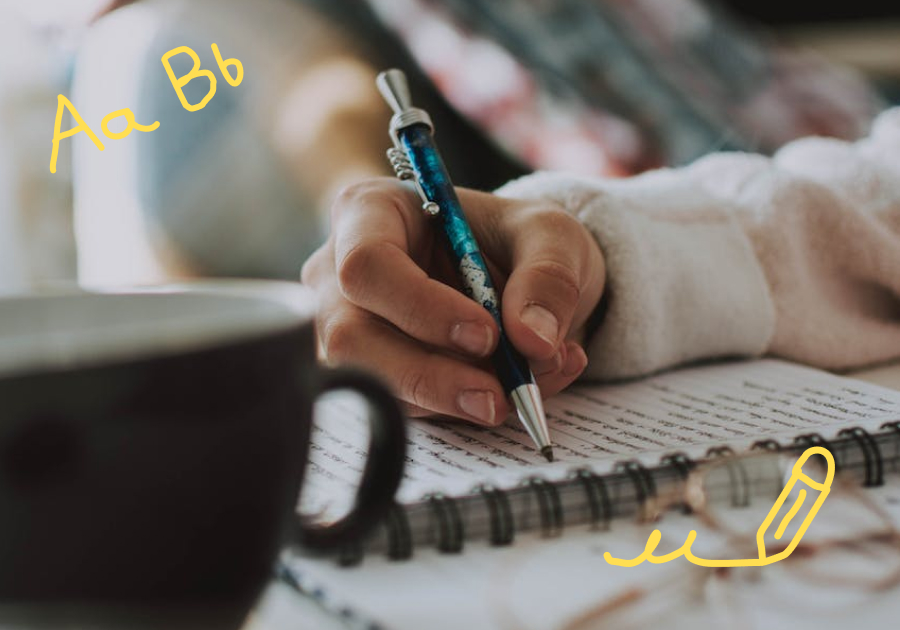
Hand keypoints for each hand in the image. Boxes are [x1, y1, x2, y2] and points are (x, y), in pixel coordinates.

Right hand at [301, 178, 605, 424]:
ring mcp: (346, 328)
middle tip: (497, 397)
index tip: (486, 334)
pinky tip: (513, 390)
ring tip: (523, 388)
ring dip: (452, 399)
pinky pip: (402, 407)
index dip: (422, 307)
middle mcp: (340, 272)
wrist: (519, 279)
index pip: (367, 263)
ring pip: (374, 382)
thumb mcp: (551, 236)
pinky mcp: (371, 374)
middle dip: (429, 375)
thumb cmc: (516, 240)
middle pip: (352, 337)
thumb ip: (549, 277)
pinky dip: (462, 409)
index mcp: (371, 213)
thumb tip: (534, 341)